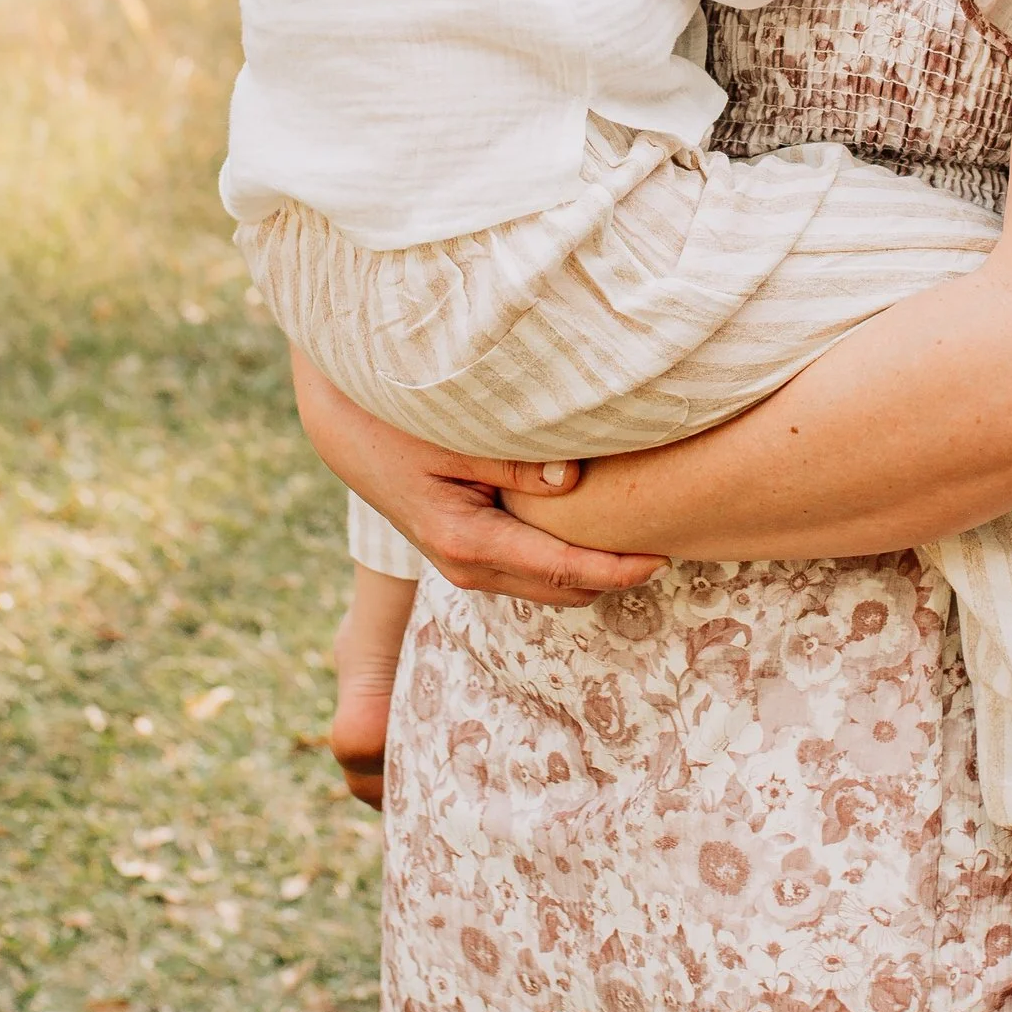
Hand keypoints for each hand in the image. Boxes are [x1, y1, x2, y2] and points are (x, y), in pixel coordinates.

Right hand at [289, 355, 663, 608]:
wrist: (344, 427)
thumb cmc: (397, 421)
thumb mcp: (454, 435)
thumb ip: (516, 461)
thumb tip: (574, 481)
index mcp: (466, 542)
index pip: (560, 569)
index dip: (617, 567)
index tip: (663, 555)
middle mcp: (466, 566)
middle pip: (562, 590)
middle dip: (613, 573)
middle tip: (667, 539)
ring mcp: (464, 566)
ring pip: (548, 586)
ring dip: (591, 569)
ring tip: (641, 535)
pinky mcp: (466, 553)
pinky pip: (530, 570)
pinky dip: (565, 559)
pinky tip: (594, 527)